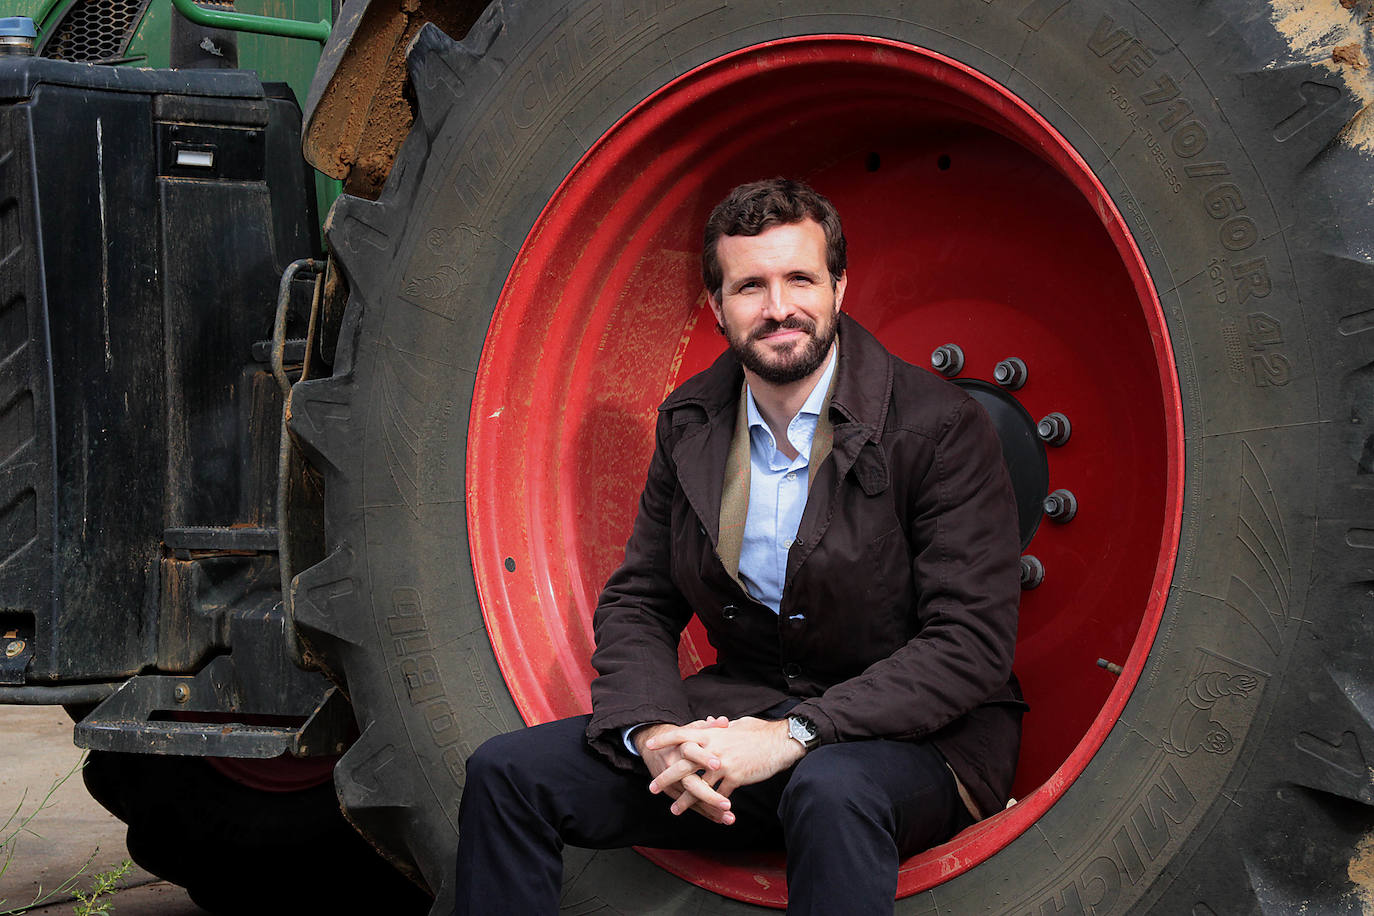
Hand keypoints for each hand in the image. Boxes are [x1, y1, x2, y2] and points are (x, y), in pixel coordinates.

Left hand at [645, 717, 804, 820]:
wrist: (779, 742)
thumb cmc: (759, 731)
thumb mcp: (736, 724)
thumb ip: (719, 726)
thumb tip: (710, 721)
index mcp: (711, 734)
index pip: (682, 734)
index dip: (665, 739)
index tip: (650, 745)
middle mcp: (714, 749)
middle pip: (683, 764)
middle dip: (666, 777)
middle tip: (652, 787)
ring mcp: (723, 765)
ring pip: (698, 785)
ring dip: (685, 800)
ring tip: (674, 809)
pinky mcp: (735, 778)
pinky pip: (719, 795)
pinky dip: (713, 806)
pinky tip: (707, 814)